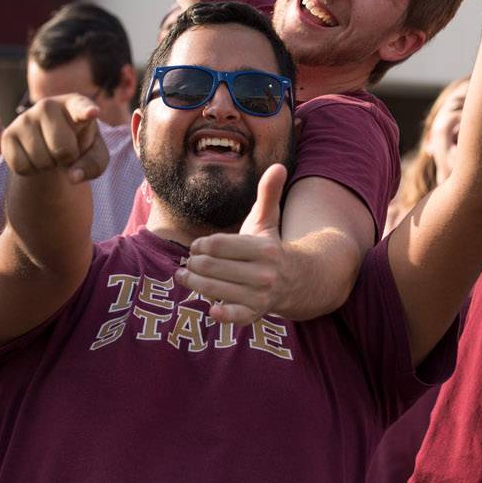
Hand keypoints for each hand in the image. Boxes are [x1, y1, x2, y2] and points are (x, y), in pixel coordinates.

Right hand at [0, 94, 108, 182]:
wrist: (51, 144)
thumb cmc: (78, 145)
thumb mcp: (95, 155)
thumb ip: (93, 165)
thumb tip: (74, 176)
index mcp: (75, 104)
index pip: (81, 107)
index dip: (85, 111)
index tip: (92, 112)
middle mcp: (48, 106)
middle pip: (62, 148)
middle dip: (67, 158)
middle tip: (65, 151)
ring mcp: (25, 118)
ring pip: (40, 160)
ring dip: (49, 166)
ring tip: (50, 153)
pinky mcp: (8, 134)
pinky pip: (21, 167)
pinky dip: (31, 171)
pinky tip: (34, 157)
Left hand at [177, 163, 286, 325]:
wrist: (297, 280)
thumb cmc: (272, 247)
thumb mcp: (268, 220)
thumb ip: (269, 194)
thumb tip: (278, 165)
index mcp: (264, 249)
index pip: (219, 245)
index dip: (201, 245)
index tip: (196, 246)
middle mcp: (264, 274)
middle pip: (212, 268)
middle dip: (194, 264)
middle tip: (189, 262)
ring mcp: (260, 296)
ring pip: (215, 291)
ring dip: (194, 284)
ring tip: (184, 276)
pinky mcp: (256, 313)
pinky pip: (236, 317)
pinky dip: (222, 315)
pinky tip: (210, 309)